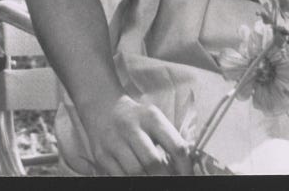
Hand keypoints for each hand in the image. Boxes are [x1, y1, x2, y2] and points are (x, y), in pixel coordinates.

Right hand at [78, 94, 192, 175]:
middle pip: (153, 163)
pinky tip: (138, 180)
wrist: (102, 107)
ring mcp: (114, 141)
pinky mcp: (101, 154)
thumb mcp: (154, 120)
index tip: (187, 177)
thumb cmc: (136, 118)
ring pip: (135, 172)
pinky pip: (119, 176)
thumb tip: (185, 168)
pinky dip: (132, 182)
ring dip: (148, 181)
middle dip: (165, 178)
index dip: (185, 168)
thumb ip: (170, 140)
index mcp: (151, 118)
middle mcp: (131, 127)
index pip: (176, 146)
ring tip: (155, 182)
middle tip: (170, 183)